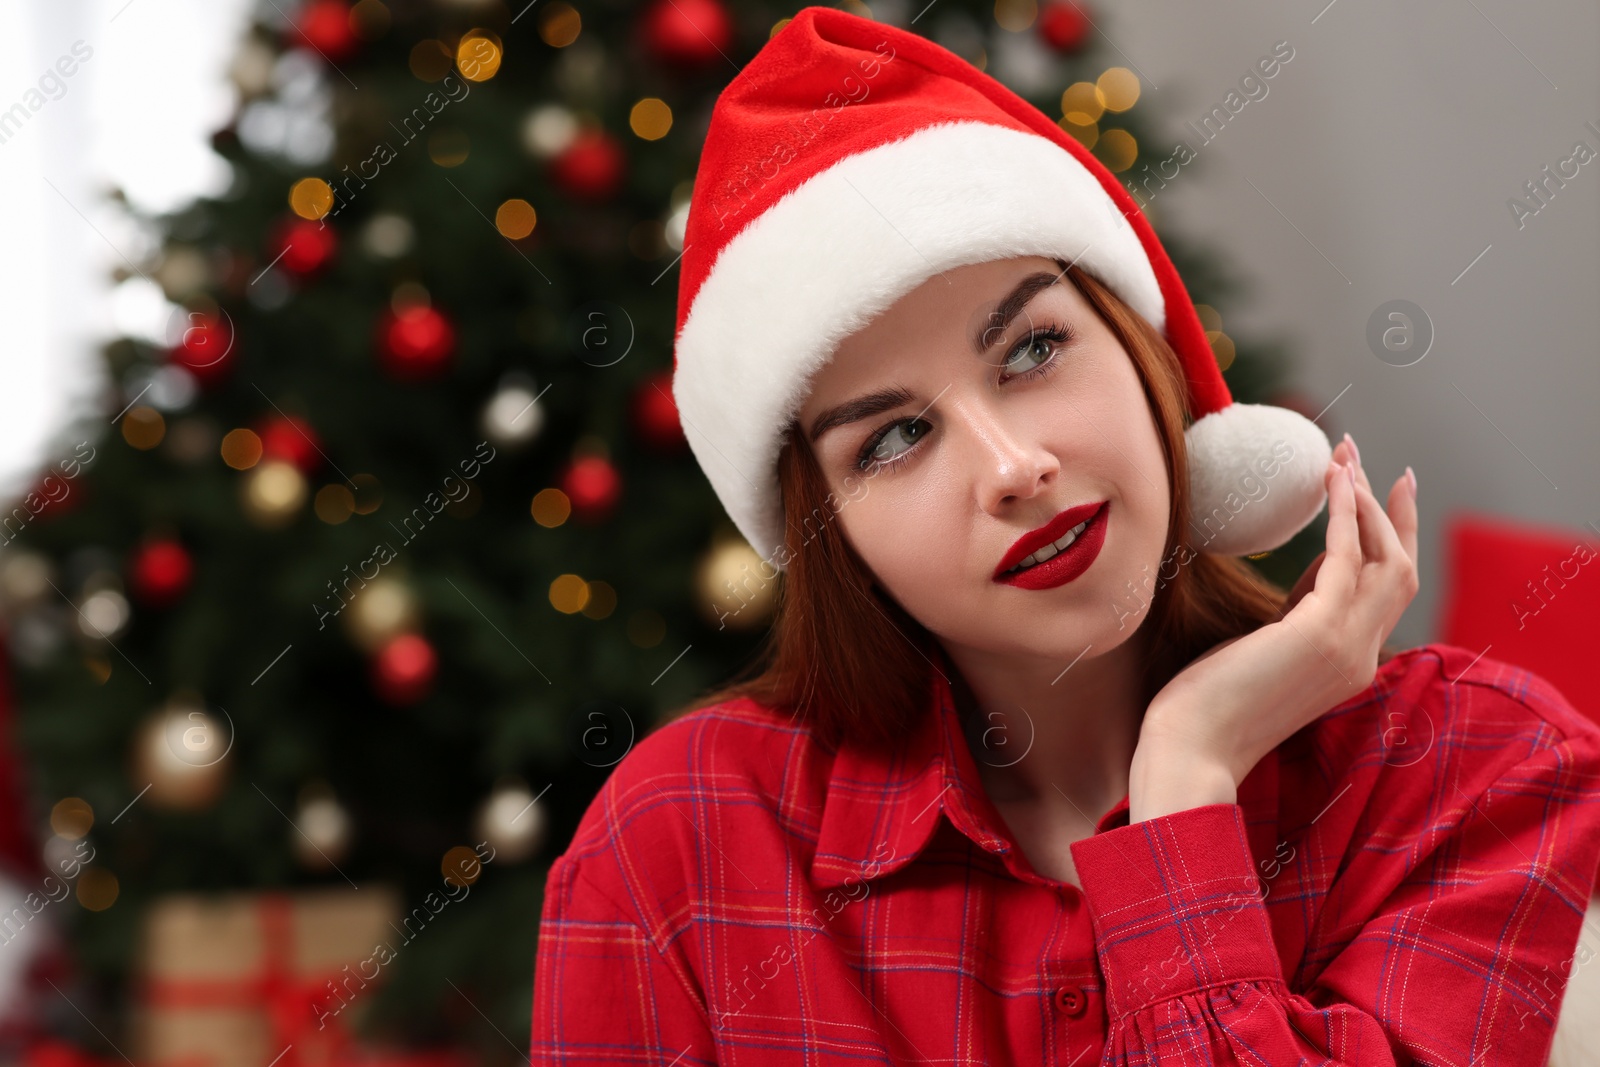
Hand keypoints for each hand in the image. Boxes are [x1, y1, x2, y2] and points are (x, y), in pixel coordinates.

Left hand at [1129, 433, 1419, 820]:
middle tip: (1380, 465)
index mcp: (1349, 666)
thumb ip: (1294, 617)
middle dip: (1393, 514)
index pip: (1385, 595)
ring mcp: (1347, 649)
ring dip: (1368, 502)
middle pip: (1401, 572)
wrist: (1189, 751)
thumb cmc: (1205, 707)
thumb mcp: (1263, 651)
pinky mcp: (1321, 634)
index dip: (1385, 543)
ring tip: (1346, 455)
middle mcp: (1361, 659)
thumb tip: (1310, 572)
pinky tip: (1331, 479)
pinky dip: (1344, 514)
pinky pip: (1347, 558)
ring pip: (1386, 560)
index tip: (1376, 500)